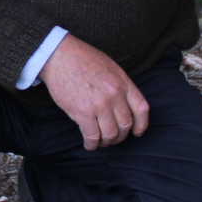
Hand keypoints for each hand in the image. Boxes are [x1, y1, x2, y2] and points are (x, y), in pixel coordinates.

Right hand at [39, 34, 150, 150]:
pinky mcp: (83, 112)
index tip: (137, 132)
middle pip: (125, 125)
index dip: (141, 125)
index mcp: (123, 83)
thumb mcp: (110, 67)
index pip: (141, 109)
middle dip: (120, 136)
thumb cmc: (83, 59)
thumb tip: (123, 105)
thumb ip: (119, 85)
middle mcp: (115, 95)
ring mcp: (100, 105)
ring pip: (110, 134)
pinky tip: (89, 144)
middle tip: (113, 138)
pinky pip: (92, 136)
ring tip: (101, 142)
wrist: (59, 56)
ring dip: (106, 142)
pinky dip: (92, 144)